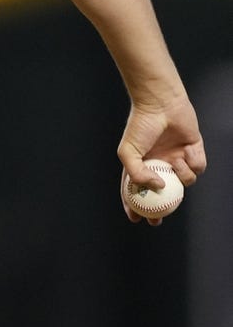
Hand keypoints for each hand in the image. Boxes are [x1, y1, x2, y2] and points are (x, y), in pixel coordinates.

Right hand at [117, 96, 204, 225]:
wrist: (161, 106)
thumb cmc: (140, 126)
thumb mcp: (128, 152)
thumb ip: (136, 174)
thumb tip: (158, 188)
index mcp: (142, 164)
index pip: (137, 190)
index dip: (135, 205)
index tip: (136, 218)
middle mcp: (160, 164)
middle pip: (163, 194)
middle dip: (161, 210)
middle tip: (158, 220)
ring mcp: (177, 159)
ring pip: (184, 182)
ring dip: (181, 176)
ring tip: (175, 162)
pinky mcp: (194, 151)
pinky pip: (198, 168)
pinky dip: (194, 163)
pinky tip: (186, 151)